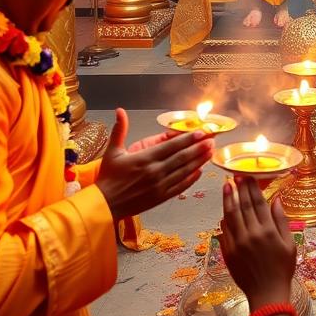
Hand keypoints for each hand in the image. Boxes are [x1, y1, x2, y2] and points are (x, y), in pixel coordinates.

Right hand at [96, 109, 213, 219]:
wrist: (104, 204)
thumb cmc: (108, 177)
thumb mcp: (112, 151)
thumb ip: (119, 130)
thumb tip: (120, 110)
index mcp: (145, 158)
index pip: (172, 146)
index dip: (188, 138)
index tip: (200, 133)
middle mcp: (155, 171)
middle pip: (182, 157)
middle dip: (199, 148)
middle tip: (212, 140)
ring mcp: (159, 185)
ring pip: (184, 171)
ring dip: (199, 161)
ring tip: (210, 152)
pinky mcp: (161, 197)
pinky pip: (180, 186)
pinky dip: (191, 179)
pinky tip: (200, 172)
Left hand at [220, 177, 296, 307]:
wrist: (267, 295)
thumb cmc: (282, 269)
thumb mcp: (289, 244)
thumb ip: (281, 220)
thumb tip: (276, 199)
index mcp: (268, 232)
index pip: (258, 203)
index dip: (252, 188)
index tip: (248, 176)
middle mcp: (251, 235)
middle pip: (243, 206)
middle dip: (239, 189)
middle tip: (235, 175)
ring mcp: (238, 244)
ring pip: (230, 216)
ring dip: (228, 200)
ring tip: (226, 187)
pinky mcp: (228, 253)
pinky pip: (224, 231)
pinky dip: (224, 219)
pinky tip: (225, 210)